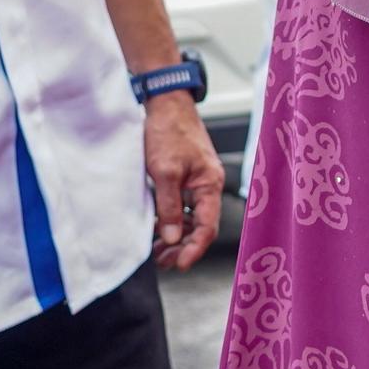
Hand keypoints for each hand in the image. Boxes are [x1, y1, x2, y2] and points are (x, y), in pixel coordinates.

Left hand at [145, 93, 223, 269]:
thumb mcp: (165, 171)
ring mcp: (198, 181)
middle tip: (163, 262)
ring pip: (193, 218)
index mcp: (210, 184)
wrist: (166, 103)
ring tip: (158, 251)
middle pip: (201, 226)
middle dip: (184, 247)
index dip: (194, 249)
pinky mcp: (187, 177)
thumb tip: (173, 239)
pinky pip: (185, 207)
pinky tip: (159, 230)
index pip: (207, 227)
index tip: (179, 265)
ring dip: (177, 236)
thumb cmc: (168, 131)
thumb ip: (170, 207)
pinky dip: (174, 221)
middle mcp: (208, 185)